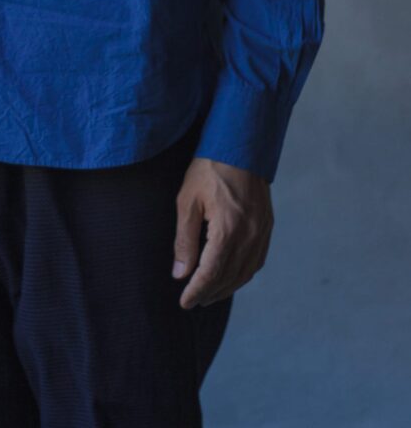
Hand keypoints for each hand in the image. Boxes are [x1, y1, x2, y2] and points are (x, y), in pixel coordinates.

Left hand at [172, 156, 272, 309]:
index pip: (212, 273)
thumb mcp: (187, 201)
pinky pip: (257, 260)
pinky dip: (243, 274)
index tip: (184, 303)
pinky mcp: (268, 226)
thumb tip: (180, 273)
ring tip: (209, 294)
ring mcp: (262, 232)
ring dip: (227, 287)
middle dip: (210, 292)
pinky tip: (231, 276)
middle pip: (230, 277)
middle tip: (194, 301)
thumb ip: (184, 239)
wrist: (240, 145)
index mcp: (228, 230)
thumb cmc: (208, 170)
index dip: (197, 291)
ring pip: (246, 272)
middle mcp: (250, 235)